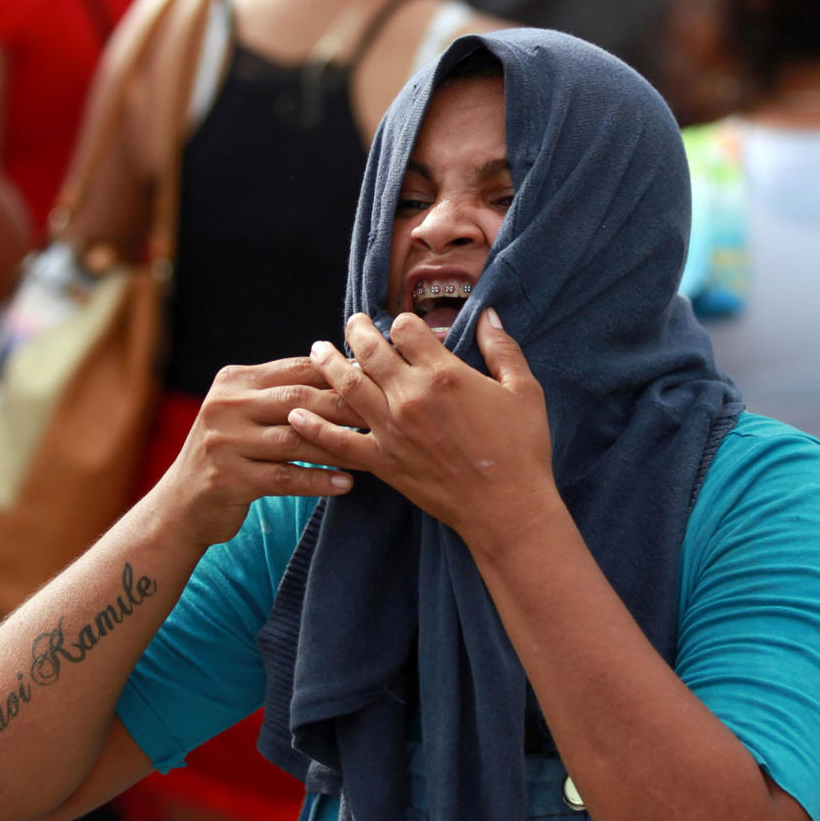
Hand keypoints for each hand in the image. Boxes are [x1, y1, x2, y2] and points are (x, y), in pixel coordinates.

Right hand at [158, 356, 362, 548]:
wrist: (182, 505)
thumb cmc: (230, 455)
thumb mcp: (246, 414)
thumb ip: (281, 393)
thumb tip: (346, 372)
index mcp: (234, 381)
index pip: (296, 369)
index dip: (339, 374)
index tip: (377, 380)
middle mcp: (226, 405)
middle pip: (299, 400)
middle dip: (346, 408)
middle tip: (386, 417)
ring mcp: (224, 442)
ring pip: (295, 439)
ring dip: (339, 447)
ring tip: (374, 454)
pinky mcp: (228, 478)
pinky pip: (284, 478)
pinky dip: (318, 480)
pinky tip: (346, 484)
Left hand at [289, 310, 558, 546]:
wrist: (507, 507)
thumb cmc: (521, 449)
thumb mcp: (524, 390)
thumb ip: (502, 348)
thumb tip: (489, 313)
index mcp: (444, 373)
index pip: (407, 328)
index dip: (403, 322)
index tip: (403, 327)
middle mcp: (410, 396)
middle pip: (370, 350)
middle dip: (357, 330)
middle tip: (351, 322)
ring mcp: (391, 430)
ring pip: (347, 386)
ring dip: (328, 364)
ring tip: (317, 349)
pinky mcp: (383, 461)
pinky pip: (339, 442)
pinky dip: (314, 428)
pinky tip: (295, 415)